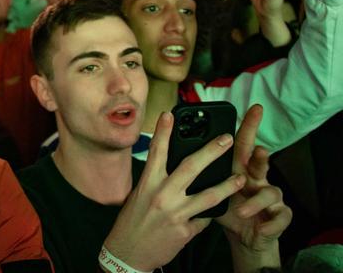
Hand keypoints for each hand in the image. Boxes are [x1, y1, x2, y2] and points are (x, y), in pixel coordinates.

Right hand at [103, 111, 244, 270]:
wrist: (127, 253)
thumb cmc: (132, 222)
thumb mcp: (139, 196)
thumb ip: (156, 183)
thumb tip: (176, 170)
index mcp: (147, 184)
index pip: (157, 152)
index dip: (163, 132)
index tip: (170, 114)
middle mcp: (162, 196)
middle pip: (191, 167)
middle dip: (211, 151)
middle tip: (227, 139)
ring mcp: (176, 214)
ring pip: (209, 196)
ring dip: (228, 185)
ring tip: (241, 178)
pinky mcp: (186, 231)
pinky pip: (204, 219)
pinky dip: (209, 214)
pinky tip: (216, 211)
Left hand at [216, 105, 290, 257]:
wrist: (248, 240)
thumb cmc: (227, 210)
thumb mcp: (211, 191)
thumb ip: (201, 175)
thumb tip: (179, 155)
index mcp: (239, 170)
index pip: (242, 145)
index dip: (248, 126)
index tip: (253, 107)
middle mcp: (257, 180)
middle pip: (260, 161)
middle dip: (261, 152)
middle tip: (258, 148)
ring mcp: (271, 199)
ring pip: (271, 192)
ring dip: (256, 201)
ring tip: (242, 210)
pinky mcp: (279, 219)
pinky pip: (280, 218)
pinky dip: (271, 224)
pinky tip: (262, 228)